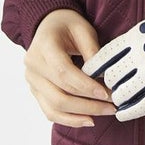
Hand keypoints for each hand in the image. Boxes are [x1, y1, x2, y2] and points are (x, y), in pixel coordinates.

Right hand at [24, 9, 116, 127]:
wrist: (48, 24)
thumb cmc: (68, 25)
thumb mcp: (83, 29)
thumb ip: (92, 50)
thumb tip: (104, 76)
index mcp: (43, 46)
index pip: (63, 72)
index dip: (85, 86)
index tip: (106, 94)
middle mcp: (33, 66)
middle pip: (59, 94)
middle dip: (88, 104)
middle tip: (112, 106)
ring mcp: (32, 81)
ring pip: (54, 107)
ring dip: (80, 115)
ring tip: (104, 114)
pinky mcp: (35, 91)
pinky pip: (50, 111)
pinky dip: (69, 119)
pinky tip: (88, 119)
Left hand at [83, 0, 144, 121]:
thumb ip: (133, 40)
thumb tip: (116, 56)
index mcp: (136, 36)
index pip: (105, 55)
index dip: (94, 67)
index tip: (87, 73)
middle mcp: (141, 54)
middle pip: (111, 76)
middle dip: (106, 85)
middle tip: (105, 89)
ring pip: (123, 92)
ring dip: (116, 98)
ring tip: (115, 100)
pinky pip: (142, 104)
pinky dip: (129, 111)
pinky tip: (122, 114)